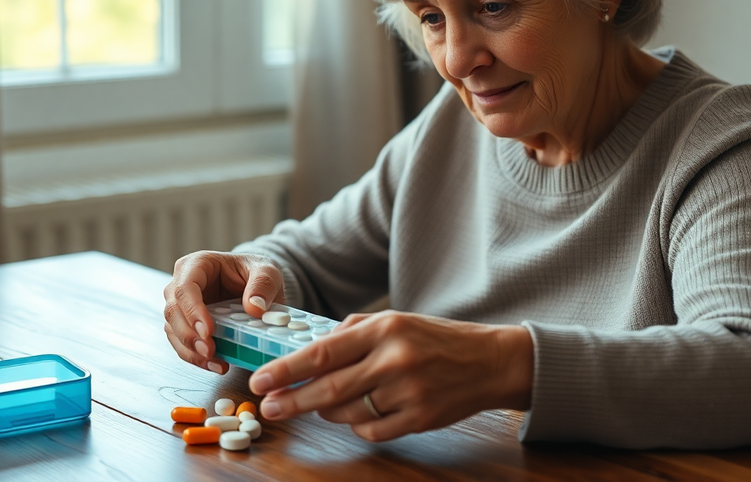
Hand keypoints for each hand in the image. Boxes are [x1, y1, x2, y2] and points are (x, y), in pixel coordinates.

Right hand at [163, 250, 284, 373]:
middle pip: (173, 311)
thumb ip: (263, 285)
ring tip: (215, 362)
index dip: (193, 310)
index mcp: (197, 265)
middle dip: (189, 335)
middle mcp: (182, 284)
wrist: (255, 285)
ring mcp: (181, 306)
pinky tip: (216, 364)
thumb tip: (254, 308)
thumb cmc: (255, 272)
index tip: (208, 331)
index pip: (185, 287)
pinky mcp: (186, 325)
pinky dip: (197, 358)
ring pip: (173, 331)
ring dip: (191, 350)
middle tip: (210, 351)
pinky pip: (183, 344)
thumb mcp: (267, 271)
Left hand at [248, 310, 533, 440]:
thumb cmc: (437, 339)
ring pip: (347, 413)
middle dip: (292, 401)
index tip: (260, 380)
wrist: (490, 361)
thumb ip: (354, 331)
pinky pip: (371, 430)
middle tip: (268, 408)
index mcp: (385, 329)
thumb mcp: (397, 320)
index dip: (287, 370)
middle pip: (329, 388)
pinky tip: (361, 412)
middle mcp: (395, 360)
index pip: (323, 352)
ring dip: (328, 411)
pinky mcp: (419, 419)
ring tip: (323, 403)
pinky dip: (359, 424)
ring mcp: (408, 392)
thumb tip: (312, 349)